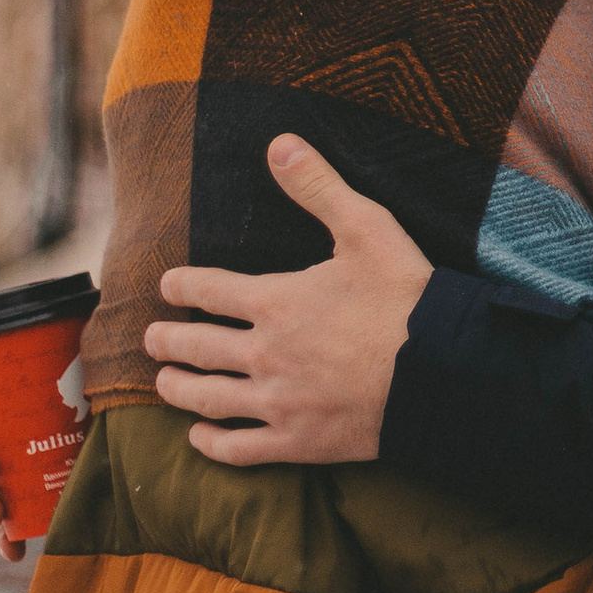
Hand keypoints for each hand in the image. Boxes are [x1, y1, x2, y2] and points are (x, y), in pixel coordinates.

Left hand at [147, 137, 431, 466]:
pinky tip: (198, 437)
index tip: (167, 285)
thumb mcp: (367, 227)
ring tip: (163, 382)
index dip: (182, 285)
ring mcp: (278, 401)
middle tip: (152, 337)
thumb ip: (318, 187)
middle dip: (167, 340)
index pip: (208, 289)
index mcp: (276, 301)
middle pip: (197, 346)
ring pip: (208, 398)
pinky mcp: (297, 441)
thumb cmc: (405, 295)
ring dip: (178, 388)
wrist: (440, 371)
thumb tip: (279, 144)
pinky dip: (211, 444)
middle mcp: (264, 353)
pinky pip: (239, 448)